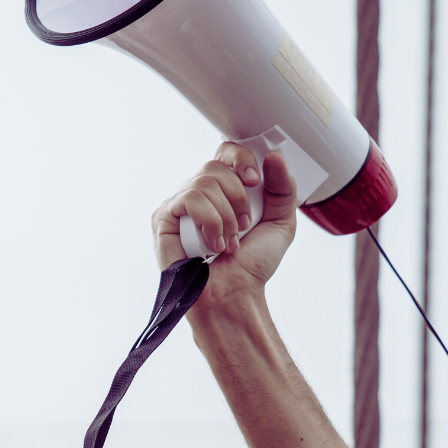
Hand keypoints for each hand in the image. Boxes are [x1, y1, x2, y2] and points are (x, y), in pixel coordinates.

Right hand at [152, 143, 298, 309]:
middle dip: (238, 197)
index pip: (225, 152)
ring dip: (226, 216)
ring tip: (229, 242)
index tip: (256, 180)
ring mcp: (179, 204)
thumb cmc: (251, 265)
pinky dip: (209, 222)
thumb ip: (284, 189)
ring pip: (204, 182)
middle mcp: (200, 193)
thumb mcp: (281, 223)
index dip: (241, 158)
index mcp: (224, 189)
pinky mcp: (163, 218)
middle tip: (245, 225)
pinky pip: (189, 199)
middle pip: (216, 165)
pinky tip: (212, 245)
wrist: (234, 295)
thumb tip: (274, 157)